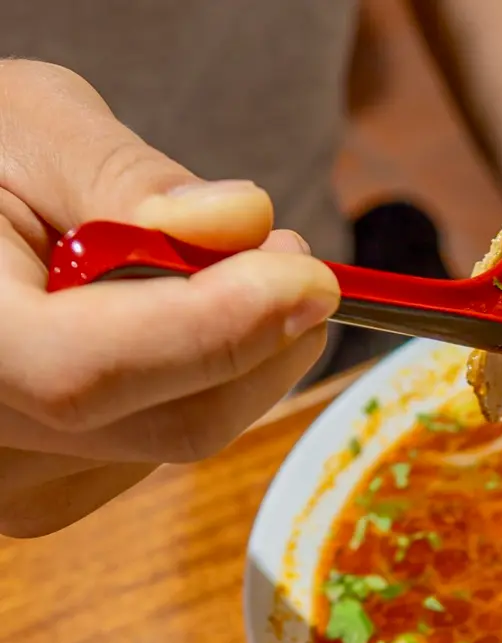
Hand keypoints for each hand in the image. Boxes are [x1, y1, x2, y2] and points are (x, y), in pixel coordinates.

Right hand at [0, 62, 340, 536]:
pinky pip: (163, 449)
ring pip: (179, 439)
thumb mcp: (31, 126)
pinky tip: (159, 321)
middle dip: (260, 344)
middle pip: (167, 425)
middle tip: (296, 264)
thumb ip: (126, 177)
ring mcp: (15, 482)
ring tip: (206, 267)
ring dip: (230, 357)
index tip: (309, 278)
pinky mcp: (52, 493)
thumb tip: (241, 223)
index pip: (90, 372)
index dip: (218, 328)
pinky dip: (194, 382)